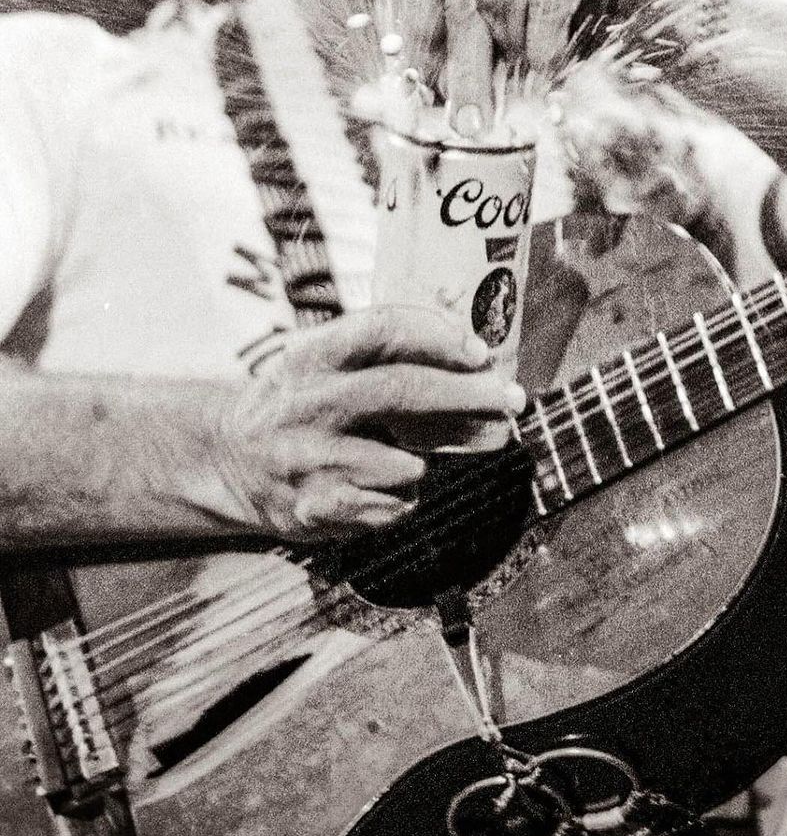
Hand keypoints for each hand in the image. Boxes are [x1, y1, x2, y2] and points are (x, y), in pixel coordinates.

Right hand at [211, 305, 524, 540]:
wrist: (225, 458)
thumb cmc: (298, 400)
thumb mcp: (322, 361)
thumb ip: (384, 353)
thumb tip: (475, 353)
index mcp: (314, 356)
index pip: (383, 329)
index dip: (438, 336)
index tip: (480, 352)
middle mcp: (309, 402)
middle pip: (404, 391)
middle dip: (468, 396)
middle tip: (511, 400)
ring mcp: (310, 458)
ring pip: (407, 462)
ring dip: (422, 462)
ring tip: (401, 457)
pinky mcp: (315, 507)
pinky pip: (393, 506)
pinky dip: (402, 499)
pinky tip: (375, 487)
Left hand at [396, 0, 697, 134]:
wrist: (648, 15)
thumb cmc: (560, 30)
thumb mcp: (497, 42)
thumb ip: (449, 60)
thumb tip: (383, 101)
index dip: (416, 33)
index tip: (420, 89)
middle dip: (463, 68)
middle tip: (470, 123)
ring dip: (514, 50)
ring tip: (534, 71)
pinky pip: (544, 3)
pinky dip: (545, 44)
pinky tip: (552, 64)